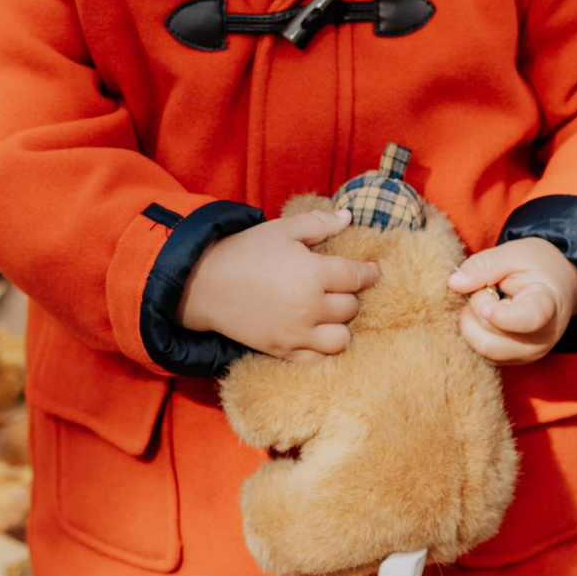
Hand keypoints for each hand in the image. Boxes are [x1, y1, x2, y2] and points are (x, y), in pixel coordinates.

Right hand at [178, 210, 380, 362]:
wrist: (204, 284)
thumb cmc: (244, 251)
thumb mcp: (281, 229)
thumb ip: (318, 223)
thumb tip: (349, 216)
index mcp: (314, 273)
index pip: (358, 277)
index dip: (370, 273)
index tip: (372, 271)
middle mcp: (310, 307)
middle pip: (351, 307)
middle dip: (348, 295)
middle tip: (336, 287)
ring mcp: (297, 333)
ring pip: (342, 338)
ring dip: (340, 325)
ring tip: (328, 313)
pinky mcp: (283, 350)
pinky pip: (318, 358)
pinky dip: (322, 349)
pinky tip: (314, 333)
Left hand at [449, 238, 576, 364]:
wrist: (559, 285)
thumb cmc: (537, 266)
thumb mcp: (513, 255)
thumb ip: (484, 266)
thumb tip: (454, 284)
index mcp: (547, 306)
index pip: (528, 320)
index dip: (503, 318)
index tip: (486, 308)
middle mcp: (541, 338)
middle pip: (493, 339)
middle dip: (476, 309)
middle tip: (484, 287)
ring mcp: (528, 354)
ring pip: (483, 349)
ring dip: (471, 322)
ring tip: (484, 300)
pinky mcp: (514, 360)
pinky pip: (481, 353)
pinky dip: (473, 333)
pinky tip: (483, 314)